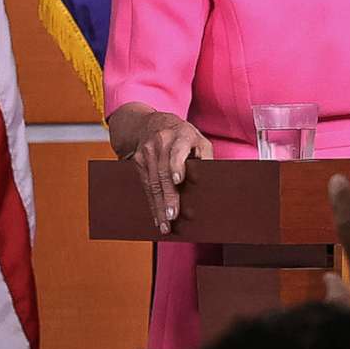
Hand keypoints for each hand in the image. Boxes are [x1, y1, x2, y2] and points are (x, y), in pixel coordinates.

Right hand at [124, 110, 207, 234]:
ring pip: (153, 183)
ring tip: (165, 225)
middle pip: (163, 173)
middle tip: (173, 216)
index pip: (176, 151)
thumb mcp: (199, 139)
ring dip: (159, 206)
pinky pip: (145, 186)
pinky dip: (152, 203)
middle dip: (168, 197)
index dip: (176, 165)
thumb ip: (205, 156)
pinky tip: (157, 217)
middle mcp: (161, 142)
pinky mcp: (138, 161)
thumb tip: (211, 180)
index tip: (178, 180)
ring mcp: (146, 152)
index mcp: (180, 135)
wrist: (151, 123)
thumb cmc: (182, 134)